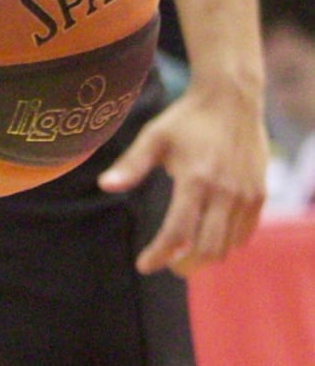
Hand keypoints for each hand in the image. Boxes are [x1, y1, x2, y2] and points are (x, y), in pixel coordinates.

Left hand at [101, 76, 267, 273]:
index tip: (144, 265)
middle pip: (207, 247)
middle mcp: (225, 192)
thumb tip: (105, 185)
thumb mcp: (154, 137)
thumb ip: (131, 164)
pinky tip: (210, 239)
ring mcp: (246, 194)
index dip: (159, 255)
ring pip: (228, 245)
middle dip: (185, 264)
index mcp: (196, 180)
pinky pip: (245, 232)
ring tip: (186, 256)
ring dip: (206, 256)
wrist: (231, 100)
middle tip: (168, 266)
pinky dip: (228, 243)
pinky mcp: (259, 193)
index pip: (177, 233)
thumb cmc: (187, 120)